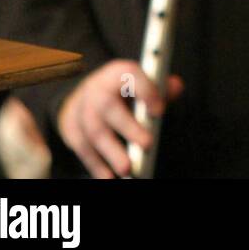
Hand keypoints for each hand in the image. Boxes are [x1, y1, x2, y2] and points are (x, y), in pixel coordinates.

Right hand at [57, 60, 182, 178]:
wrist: (86, 93)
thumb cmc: (122, 89)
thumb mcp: (141, 81)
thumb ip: (161, 85)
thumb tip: (177, 87)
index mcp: (118, 72)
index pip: (130, 74)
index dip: (145, 91)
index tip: (159, 111)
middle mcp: (97, 89)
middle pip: (108, 107)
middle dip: (128, 127)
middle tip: (147, 144)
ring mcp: (81, 109)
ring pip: (93, 131)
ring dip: (110, 152)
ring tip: (128, 169)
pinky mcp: (71, 129)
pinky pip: (82, 148)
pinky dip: (95, 164)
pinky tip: (109, 177)